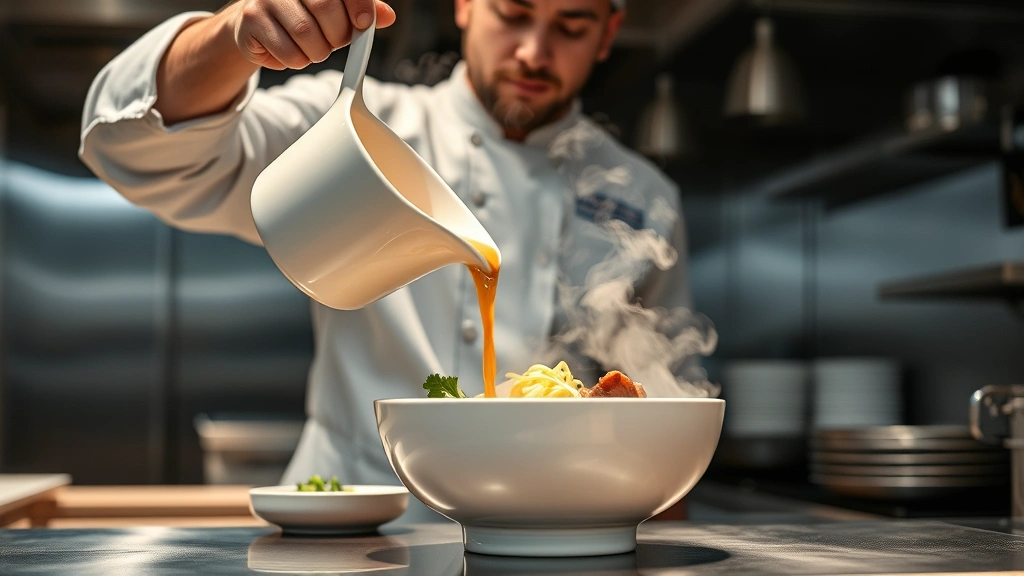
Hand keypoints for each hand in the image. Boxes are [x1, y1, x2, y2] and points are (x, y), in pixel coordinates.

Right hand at [229, 0, 395, 69]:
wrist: (256, 23)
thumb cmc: (304, 15)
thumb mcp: (336, 12)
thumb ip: (362, 11)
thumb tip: (387, 16)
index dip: (358, 6)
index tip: (364, 24)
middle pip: (326, 10)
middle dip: (337, 35)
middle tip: (332, 41)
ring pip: (308, 36)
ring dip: (317, 52)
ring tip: (310, 47)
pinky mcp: (252, 21)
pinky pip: (289, 54)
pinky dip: (297, 61)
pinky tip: (291, 51)